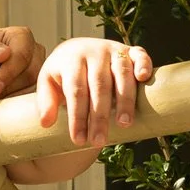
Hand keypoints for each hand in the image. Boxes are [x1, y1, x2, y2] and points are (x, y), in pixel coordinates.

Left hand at [0, 26, 46, 98]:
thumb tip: (4, 53)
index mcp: (20, 36)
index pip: (21, 55)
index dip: (9, 73)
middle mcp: (34, 51)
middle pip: (30, 73)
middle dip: (8, 88)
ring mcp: (37, 68)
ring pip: (32, 87)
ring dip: (11, 97)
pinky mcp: (34, 84)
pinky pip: (30, 96)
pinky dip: (14, 103)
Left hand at [36, 37, 154, 146]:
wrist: (77, 49)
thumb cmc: (63, 72)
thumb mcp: (47, 83)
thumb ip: (45, 101)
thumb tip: (46, 123)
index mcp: (72, 60)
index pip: (76, 91)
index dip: (78, 117)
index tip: (79, 140)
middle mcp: (94, 53)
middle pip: (99, 86)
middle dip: (100, 116)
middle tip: (99, 140)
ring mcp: (114, 50)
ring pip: (121, 73)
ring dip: (125, 99)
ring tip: (124, 124)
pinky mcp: (130, 50)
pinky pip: (140, 54)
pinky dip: (144, 64)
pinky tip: (144, 79)